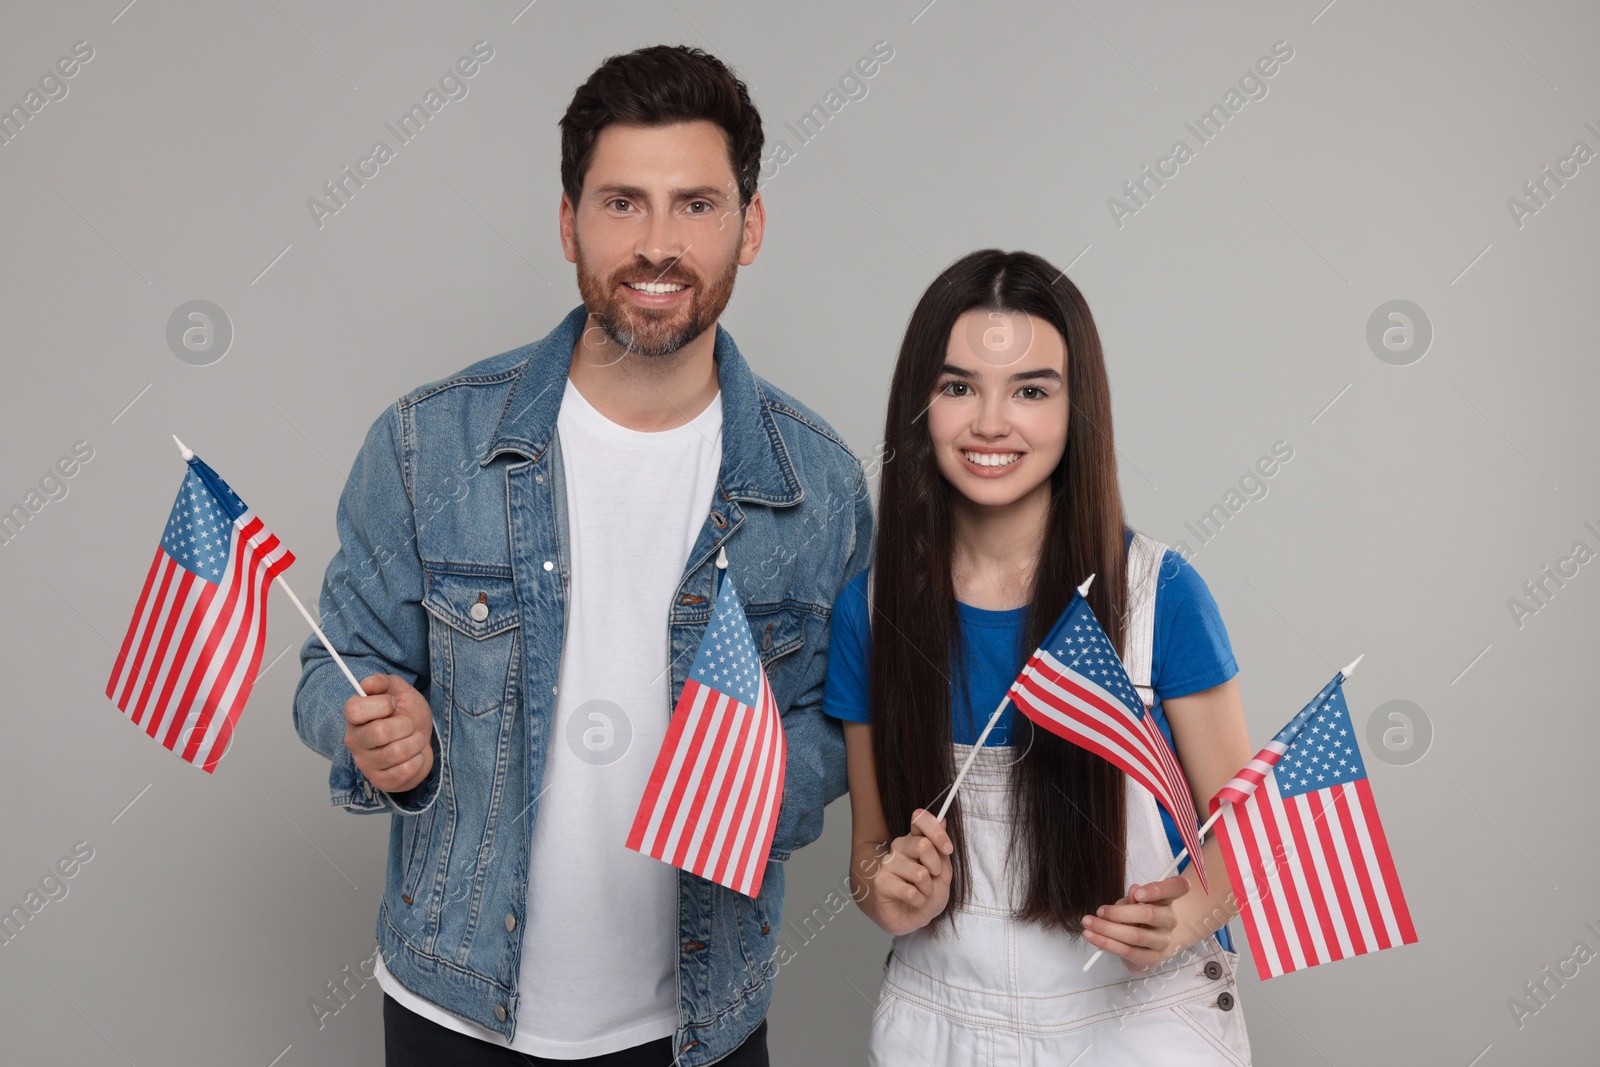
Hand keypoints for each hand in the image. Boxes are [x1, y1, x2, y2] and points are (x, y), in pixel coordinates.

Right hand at [343, 674, 433, 793]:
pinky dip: (418, 760)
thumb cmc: (406, 713)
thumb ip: (383, 682)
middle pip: (380, 732)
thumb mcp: (399, 691)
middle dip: (406, 724)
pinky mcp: (380, 781)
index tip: (393, 703)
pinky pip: (405, 771)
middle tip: (408, 724)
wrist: (423, 737)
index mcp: (353, 716)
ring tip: (414, 739)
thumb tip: (367, 683)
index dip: (381, 704)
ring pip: (397, 752)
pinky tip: (414, 756)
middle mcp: (354, 741)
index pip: (355, 710)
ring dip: (416, 742)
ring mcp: (365, 763)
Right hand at [864, 809, 953, 935]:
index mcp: (914, 840)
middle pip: (922, 845)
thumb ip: (942, 851)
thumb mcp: (943, 874)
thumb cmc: (927, 895)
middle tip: (933, 878)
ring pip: (919, 873)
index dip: (936, 831)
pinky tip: (913, 902)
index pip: (920, 819)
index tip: (947, 849)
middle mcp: (899, 848)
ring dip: (928, 890)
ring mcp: (888, 864)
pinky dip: (919, 902)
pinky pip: (911, 892)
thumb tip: (943, 820)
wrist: (912, 919)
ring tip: (922, 893)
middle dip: (936, 867)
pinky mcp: (881, 883)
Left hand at [1081, 875, 1190, 972]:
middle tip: (1099, 911)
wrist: (1148, 942)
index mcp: (1167, 899)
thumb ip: (1133, 896)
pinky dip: (1107, 944)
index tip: (1137, 892)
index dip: (1158, 889)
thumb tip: (1134, 891)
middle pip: (1149, 914)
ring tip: (1088, 924)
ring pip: (1135, 935)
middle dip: (1119, 913)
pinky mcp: (1152, 958)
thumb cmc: (1138, 915)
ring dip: (1107, 929)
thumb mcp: (1135, 901)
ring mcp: (1163, 941)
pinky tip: (1093, 937)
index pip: (1177, 887)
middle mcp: (1170, 920)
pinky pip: (1128, 952)